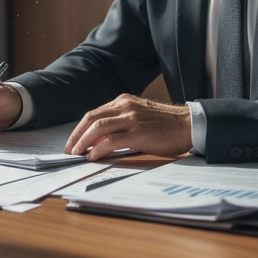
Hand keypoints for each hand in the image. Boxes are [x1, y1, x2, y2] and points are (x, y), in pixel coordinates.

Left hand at [65, 95, 192, 160]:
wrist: (188, 125)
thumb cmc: (165, 125)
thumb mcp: (139, 118)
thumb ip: (120, 124)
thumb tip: (97, 141)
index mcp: (124, 101)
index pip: (94, 113)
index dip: (80, 128)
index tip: (72, 141)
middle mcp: (125, 106)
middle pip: (91, 118)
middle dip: (76, 135)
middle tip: (68, 149)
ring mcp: (131, 118)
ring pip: (97, 127)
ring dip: (83, 141)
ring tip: (76, 153)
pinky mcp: (138, 132)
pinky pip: (111, 139)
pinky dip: (98, 148)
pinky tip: (93, 156)